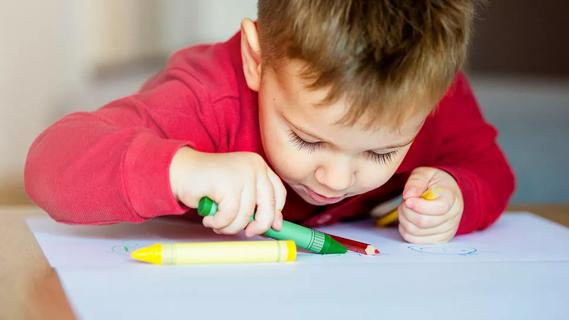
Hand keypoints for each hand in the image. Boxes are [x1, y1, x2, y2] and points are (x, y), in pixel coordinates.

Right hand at [169, 147, 285, 236]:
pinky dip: (218, 223)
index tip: (272, 227)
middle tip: (247, 232)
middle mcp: (254, 167)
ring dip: (230, 226)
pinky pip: (229, 216)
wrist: (180, 171)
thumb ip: (256, 203)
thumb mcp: (238, 192)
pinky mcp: (227, 183)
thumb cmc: (208, 184)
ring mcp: (242, 174)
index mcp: (259, 166)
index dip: (276, 212)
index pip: (279, 193)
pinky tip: (209, 218)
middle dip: (258, 225)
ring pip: (246, 215)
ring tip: (217, 222)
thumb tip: (276, 225)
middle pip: (269, 206)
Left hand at [398, 167, 462, 243]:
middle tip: (404, 203)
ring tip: (406, 210)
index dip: (419, 206)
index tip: (407, 200)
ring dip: (404, 221)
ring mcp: (447, 230)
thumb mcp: (425, 174)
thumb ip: (416, 182)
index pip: (439, 208)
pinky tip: (407, 220)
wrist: (446, 192)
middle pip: (425, 222)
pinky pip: (416, 240)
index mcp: (452, 198)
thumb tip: (408, 196)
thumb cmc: (434, 182)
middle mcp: (453, 216)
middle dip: (407, 212)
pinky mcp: (439, 240)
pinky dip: (406, 230)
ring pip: (418, 232)